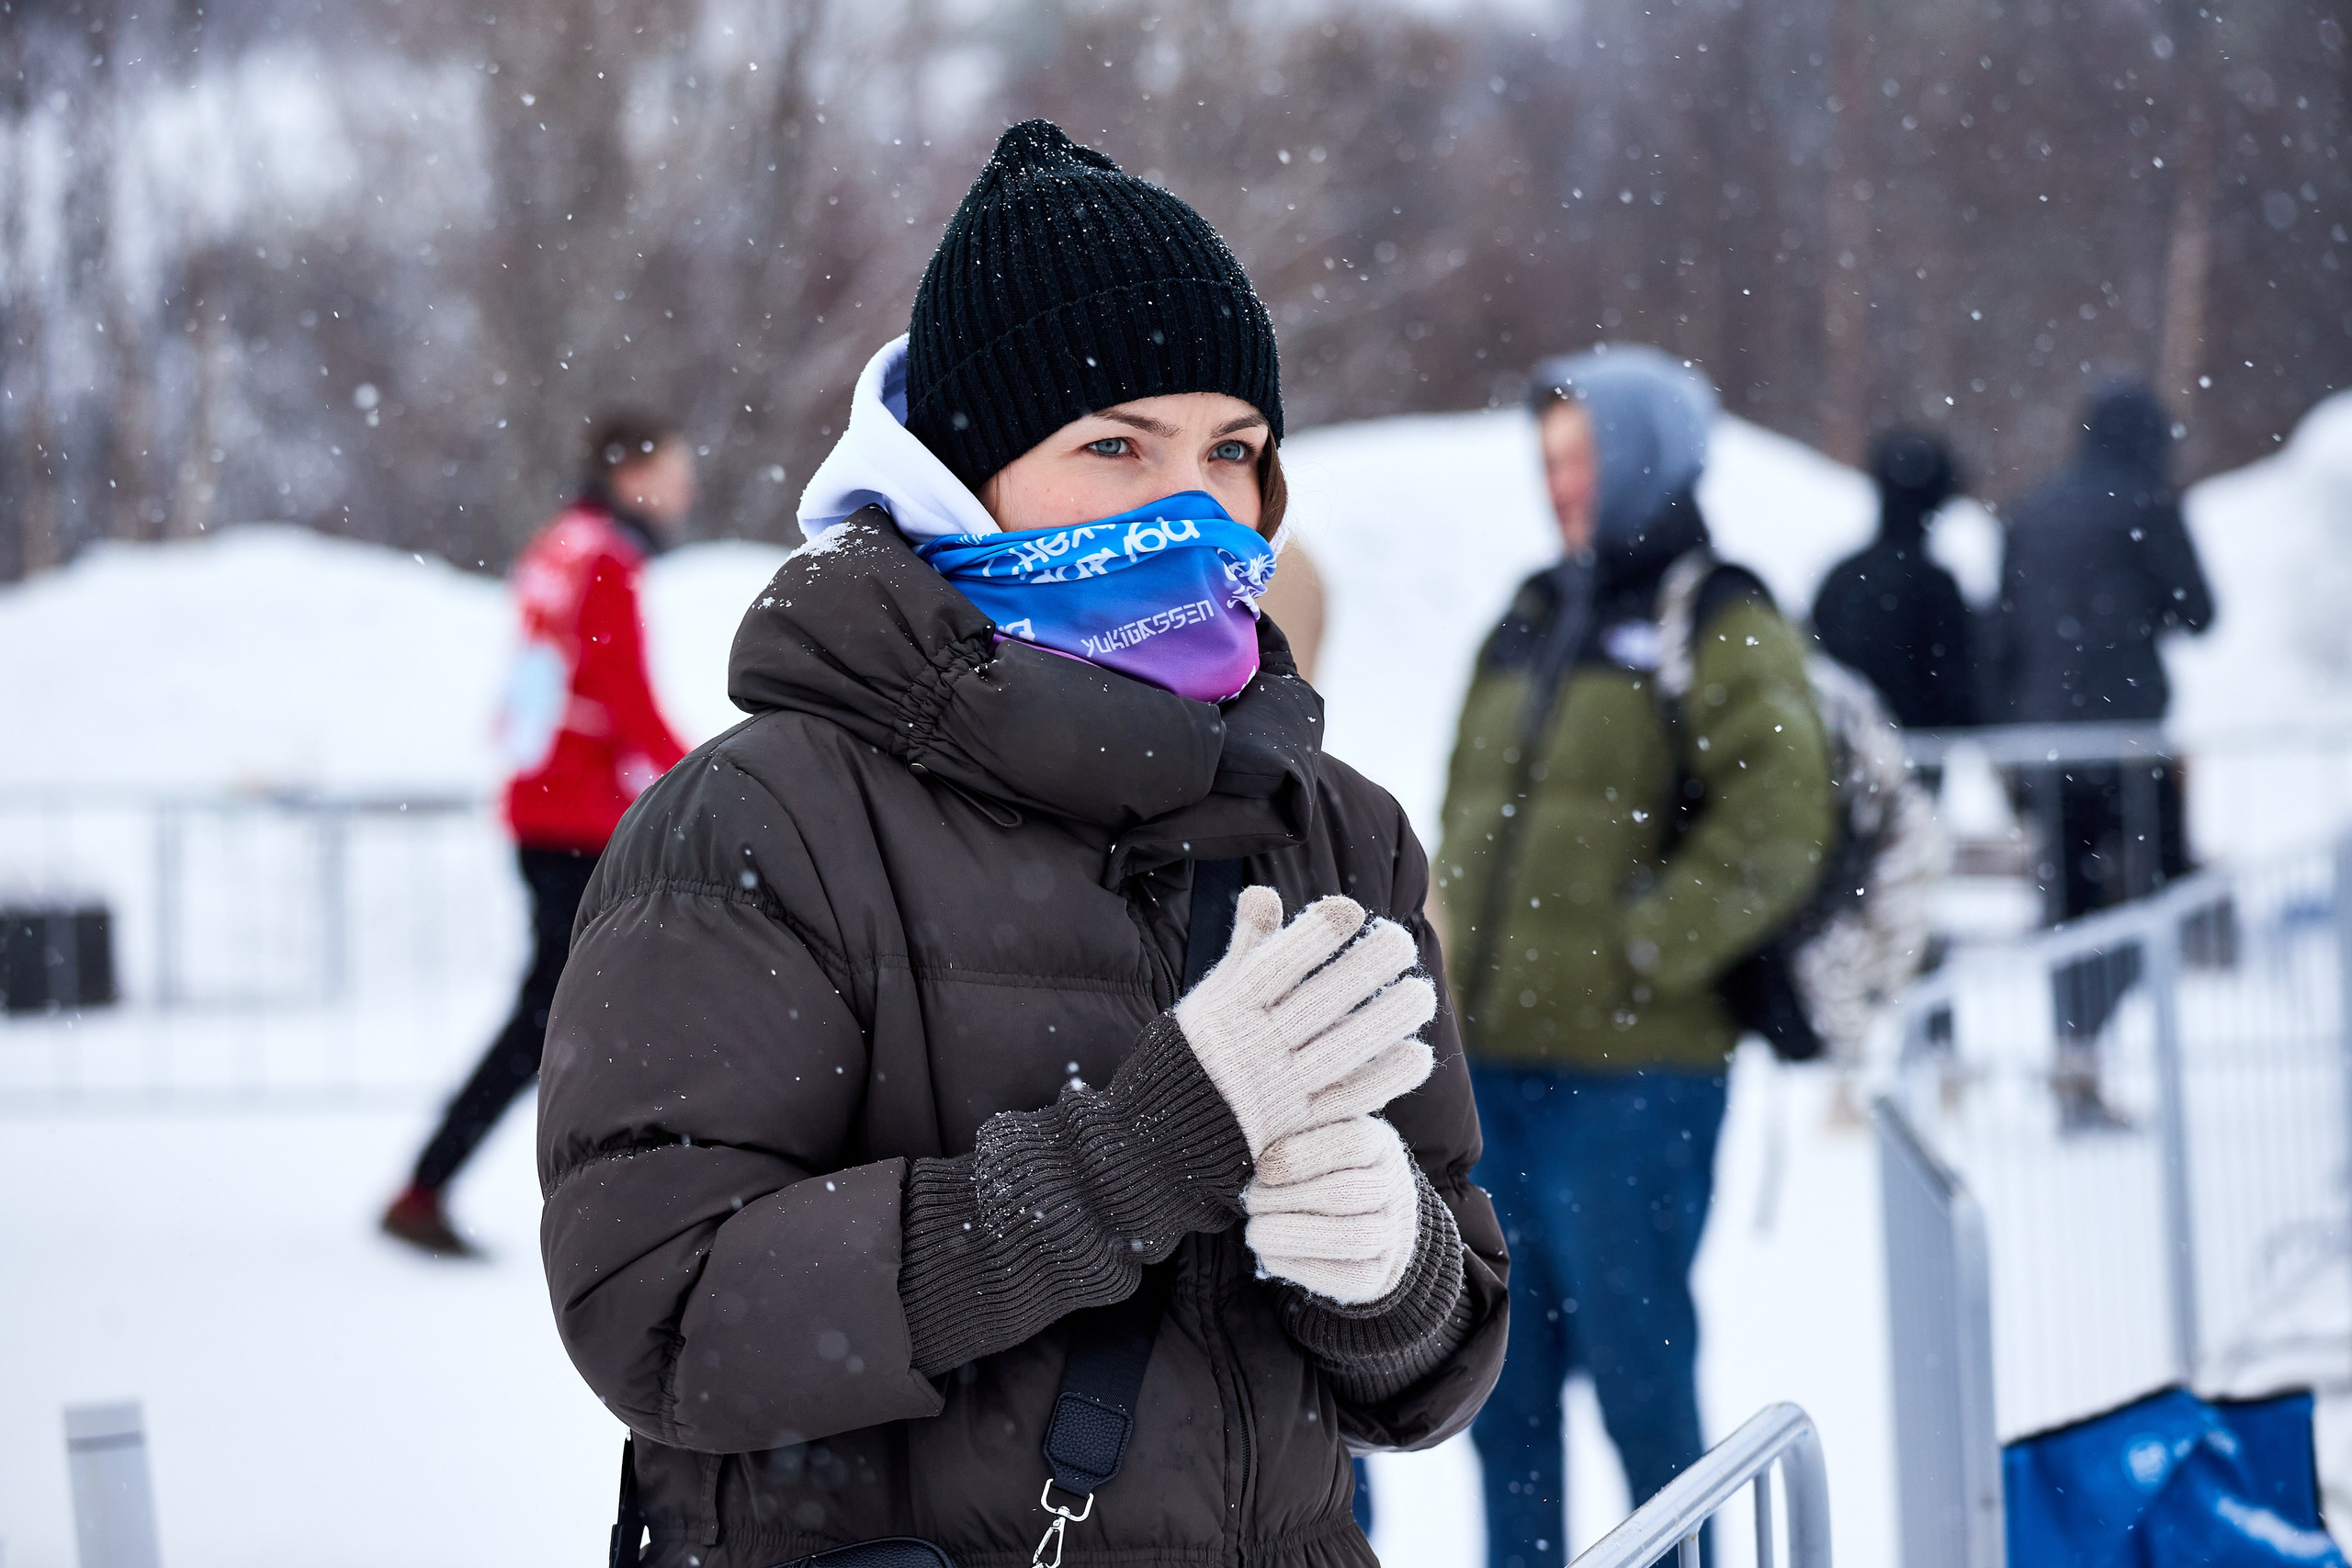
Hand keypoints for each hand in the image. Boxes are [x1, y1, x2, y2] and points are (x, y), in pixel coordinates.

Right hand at [1173, 886, 1434, 1155]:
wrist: (1169, 1135)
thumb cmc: (1196, 1050)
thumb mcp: (1212, 995)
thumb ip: (1245, 947)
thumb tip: (1263, 894)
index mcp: (1229, 1009)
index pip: (1276, 966)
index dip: (1314, 936)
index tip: (1351, 909)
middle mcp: (1254, 1046)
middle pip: (1318, 1004)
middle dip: (1364, 970)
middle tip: (1403, 942)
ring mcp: (1277, 1088)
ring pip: (1340, 1050)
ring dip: (1386, 1021)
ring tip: (1422, 995)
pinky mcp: (1298, 1125)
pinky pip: (1348, 1099)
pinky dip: (1385, 1078)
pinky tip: (1419, 1055)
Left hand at [1245, 1116, 1422, 1304]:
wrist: (1365, 1219)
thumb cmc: (1322, 1168)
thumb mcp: (1317, 1138)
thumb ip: (1297, 1131)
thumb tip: (1258, 1134)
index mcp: (1380, 1145)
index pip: (1353, 1143)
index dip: (1302, 1155)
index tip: (1263, 1168)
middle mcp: (1394, 1187)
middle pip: (1346, 1193)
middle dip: (1288, 1199)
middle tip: (1251, 1201)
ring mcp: (1392, 1233)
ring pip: (1351, 1238)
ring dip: (1294, 1235)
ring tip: (1254, 1231)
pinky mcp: (1380, 1273)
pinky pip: (1349, 1278)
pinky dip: (1303, 1268)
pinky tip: (1269, 1256)